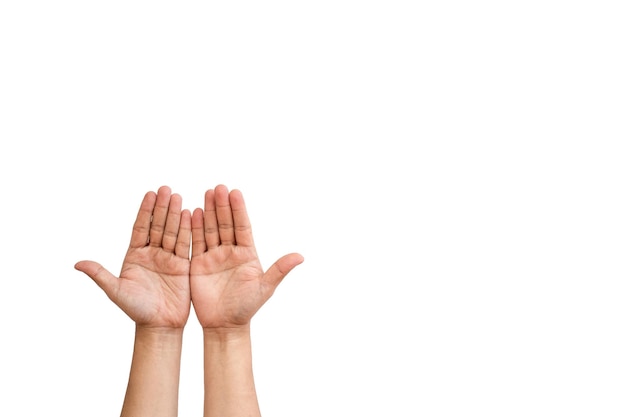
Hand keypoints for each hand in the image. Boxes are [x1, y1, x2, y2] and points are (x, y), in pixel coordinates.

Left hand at [75, 186, 191, 328]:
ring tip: (179, 197)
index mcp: (135, 256)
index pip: (141, 227)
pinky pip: (186, 245)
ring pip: (172, 232)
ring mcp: (168, 258)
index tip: (150, 194)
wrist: (158, 326)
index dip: (145, 211)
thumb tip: (77, 263)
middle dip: (162, 207)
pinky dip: (189, 230)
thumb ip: (100, 274)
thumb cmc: (136, 310)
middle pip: (158, 225)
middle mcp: (152, 253)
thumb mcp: (115, 291)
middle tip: (167, 189)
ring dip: (176, 215)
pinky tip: (192, 215)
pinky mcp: (183, 266)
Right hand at [190, 185, 302, 329]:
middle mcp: (230, 251)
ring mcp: (214, 256)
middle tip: (218, 187)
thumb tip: (301, 256)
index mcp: (247, 253)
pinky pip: (196, 243)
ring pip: (211, 229)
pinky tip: (193, 213)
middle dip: (222, 205)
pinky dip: (194, 228)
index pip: (243, 226)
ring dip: (209, 212)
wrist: (225, 325)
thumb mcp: (265, 288)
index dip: (239, 209)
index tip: (235, 192)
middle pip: (226, 223)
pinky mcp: (198, 264)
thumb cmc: (247, 307)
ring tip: (206, 193)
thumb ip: (280, 270)